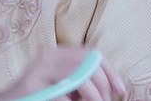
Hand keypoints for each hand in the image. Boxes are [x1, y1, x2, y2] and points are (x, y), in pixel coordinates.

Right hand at [0, 47, 126, 100]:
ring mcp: (37, 70)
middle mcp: (49, 56)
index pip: (93, 55)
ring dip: (92, 95)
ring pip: (79, 78)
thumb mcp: (64, 84)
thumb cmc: (41, 95)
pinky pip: (62, 96)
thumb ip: (83, 80)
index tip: (121, 91)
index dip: (111, 73)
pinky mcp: (30, 87)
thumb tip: (112, 89)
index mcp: (59, 53)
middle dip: (102, 87)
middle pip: (88, 65)